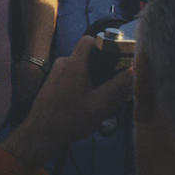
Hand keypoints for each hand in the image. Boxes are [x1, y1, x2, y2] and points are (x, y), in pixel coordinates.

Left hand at [0, 36, 131, 168]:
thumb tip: (133, 70)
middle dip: (102, 69)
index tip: (115, 58)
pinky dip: (82, 85)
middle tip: (113, 86)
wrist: (41, 134)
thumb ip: (117, 86)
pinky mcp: (52, 83)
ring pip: (80, 69)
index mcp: (74, 64)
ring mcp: (55, 73)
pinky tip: (87, 104)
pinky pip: (71, 77)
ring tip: (101, 99)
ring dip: (92, 80)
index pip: (89, 40)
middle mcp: (62, 64)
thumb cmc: (69, 120)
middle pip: (87, 57)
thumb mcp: (99, 104)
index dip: (104, 45)